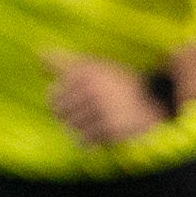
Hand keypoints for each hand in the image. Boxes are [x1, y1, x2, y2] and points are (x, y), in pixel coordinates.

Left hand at [47, 54, 172, 147]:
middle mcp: (92, 88)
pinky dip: (89, 142)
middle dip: (71, 118)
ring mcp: (102, 109)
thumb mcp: (96, 68)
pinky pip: (85, 141)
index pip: (53, 95)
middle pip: (60, 113)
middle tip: (89, 117)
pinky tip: (101, 136)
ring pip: (71, 128)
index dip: (62, 103)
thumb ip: (65, 63)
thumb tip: (38, 54)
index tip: (79, 103)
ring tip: (97, 125)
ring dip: (82, 130)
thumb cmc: (121, 86)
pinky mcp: (111, 128)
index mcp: (87, 72)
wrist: (158, 105)